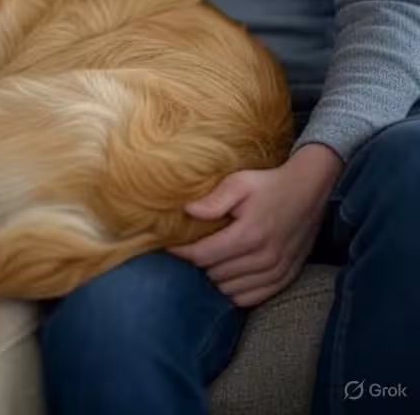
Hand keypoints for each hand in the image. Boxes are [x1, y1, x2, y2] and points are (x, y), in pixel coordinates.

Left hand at [171, 144, 342, 306]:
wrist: (310, 191)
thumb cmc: (270, 184)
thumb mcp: (240, 182)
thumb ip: (214, 200)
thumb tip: (187, 211)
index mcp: (249, 234)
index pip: (203, 256)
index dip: (182, 252)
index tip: (170, 245)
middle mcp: (264, 258)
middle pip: (215, 275)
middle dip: (198, 264)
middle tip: (192, 249)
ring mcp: (277, 271)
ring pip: (231, 290)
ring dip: (216, 279)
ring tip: (210, 261)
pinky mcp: (286, 277)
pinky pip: (252, 299)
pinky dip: (236, 291)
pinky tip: (230, 275)